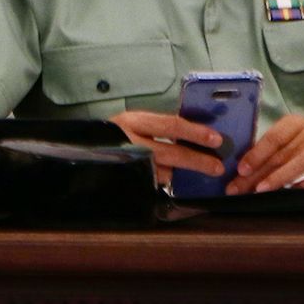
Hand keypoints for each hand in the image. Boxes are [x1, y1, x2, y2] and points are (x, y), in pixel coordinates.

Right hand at [109, 109, 223, 183]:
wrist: (86, 151)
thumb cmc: (116, 134)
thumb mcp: (135, 124)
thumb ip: (159, 127)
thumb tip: (195, 134)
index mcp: (134, 122)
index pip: (171, 125)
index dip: (196, 132)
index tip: (216, 139)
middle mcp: (130, 141)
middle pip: (170, 153)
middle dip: (198, 161)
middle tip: (217, 166)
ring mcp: (129, 162)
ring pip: (164, 172)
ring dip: (184, 174)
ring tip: (202, 173)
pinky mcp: (129, 179)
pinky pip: (154, 182)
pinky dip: (169, 181)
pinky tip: (178, 180)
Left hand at [229, 114, 303, 193]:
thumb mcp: (295, 134)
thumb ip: (274, 147)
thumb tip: (245, 166)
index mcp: (294, 125)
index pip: (272, 138)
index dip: (255, 154)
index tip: (240, 169)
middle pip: (280, 155)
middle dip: (257, 173)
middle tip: (238, 188)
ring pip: (299, 163)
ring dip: (279, 177)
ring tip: (261, 189)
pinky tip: (294, 193)